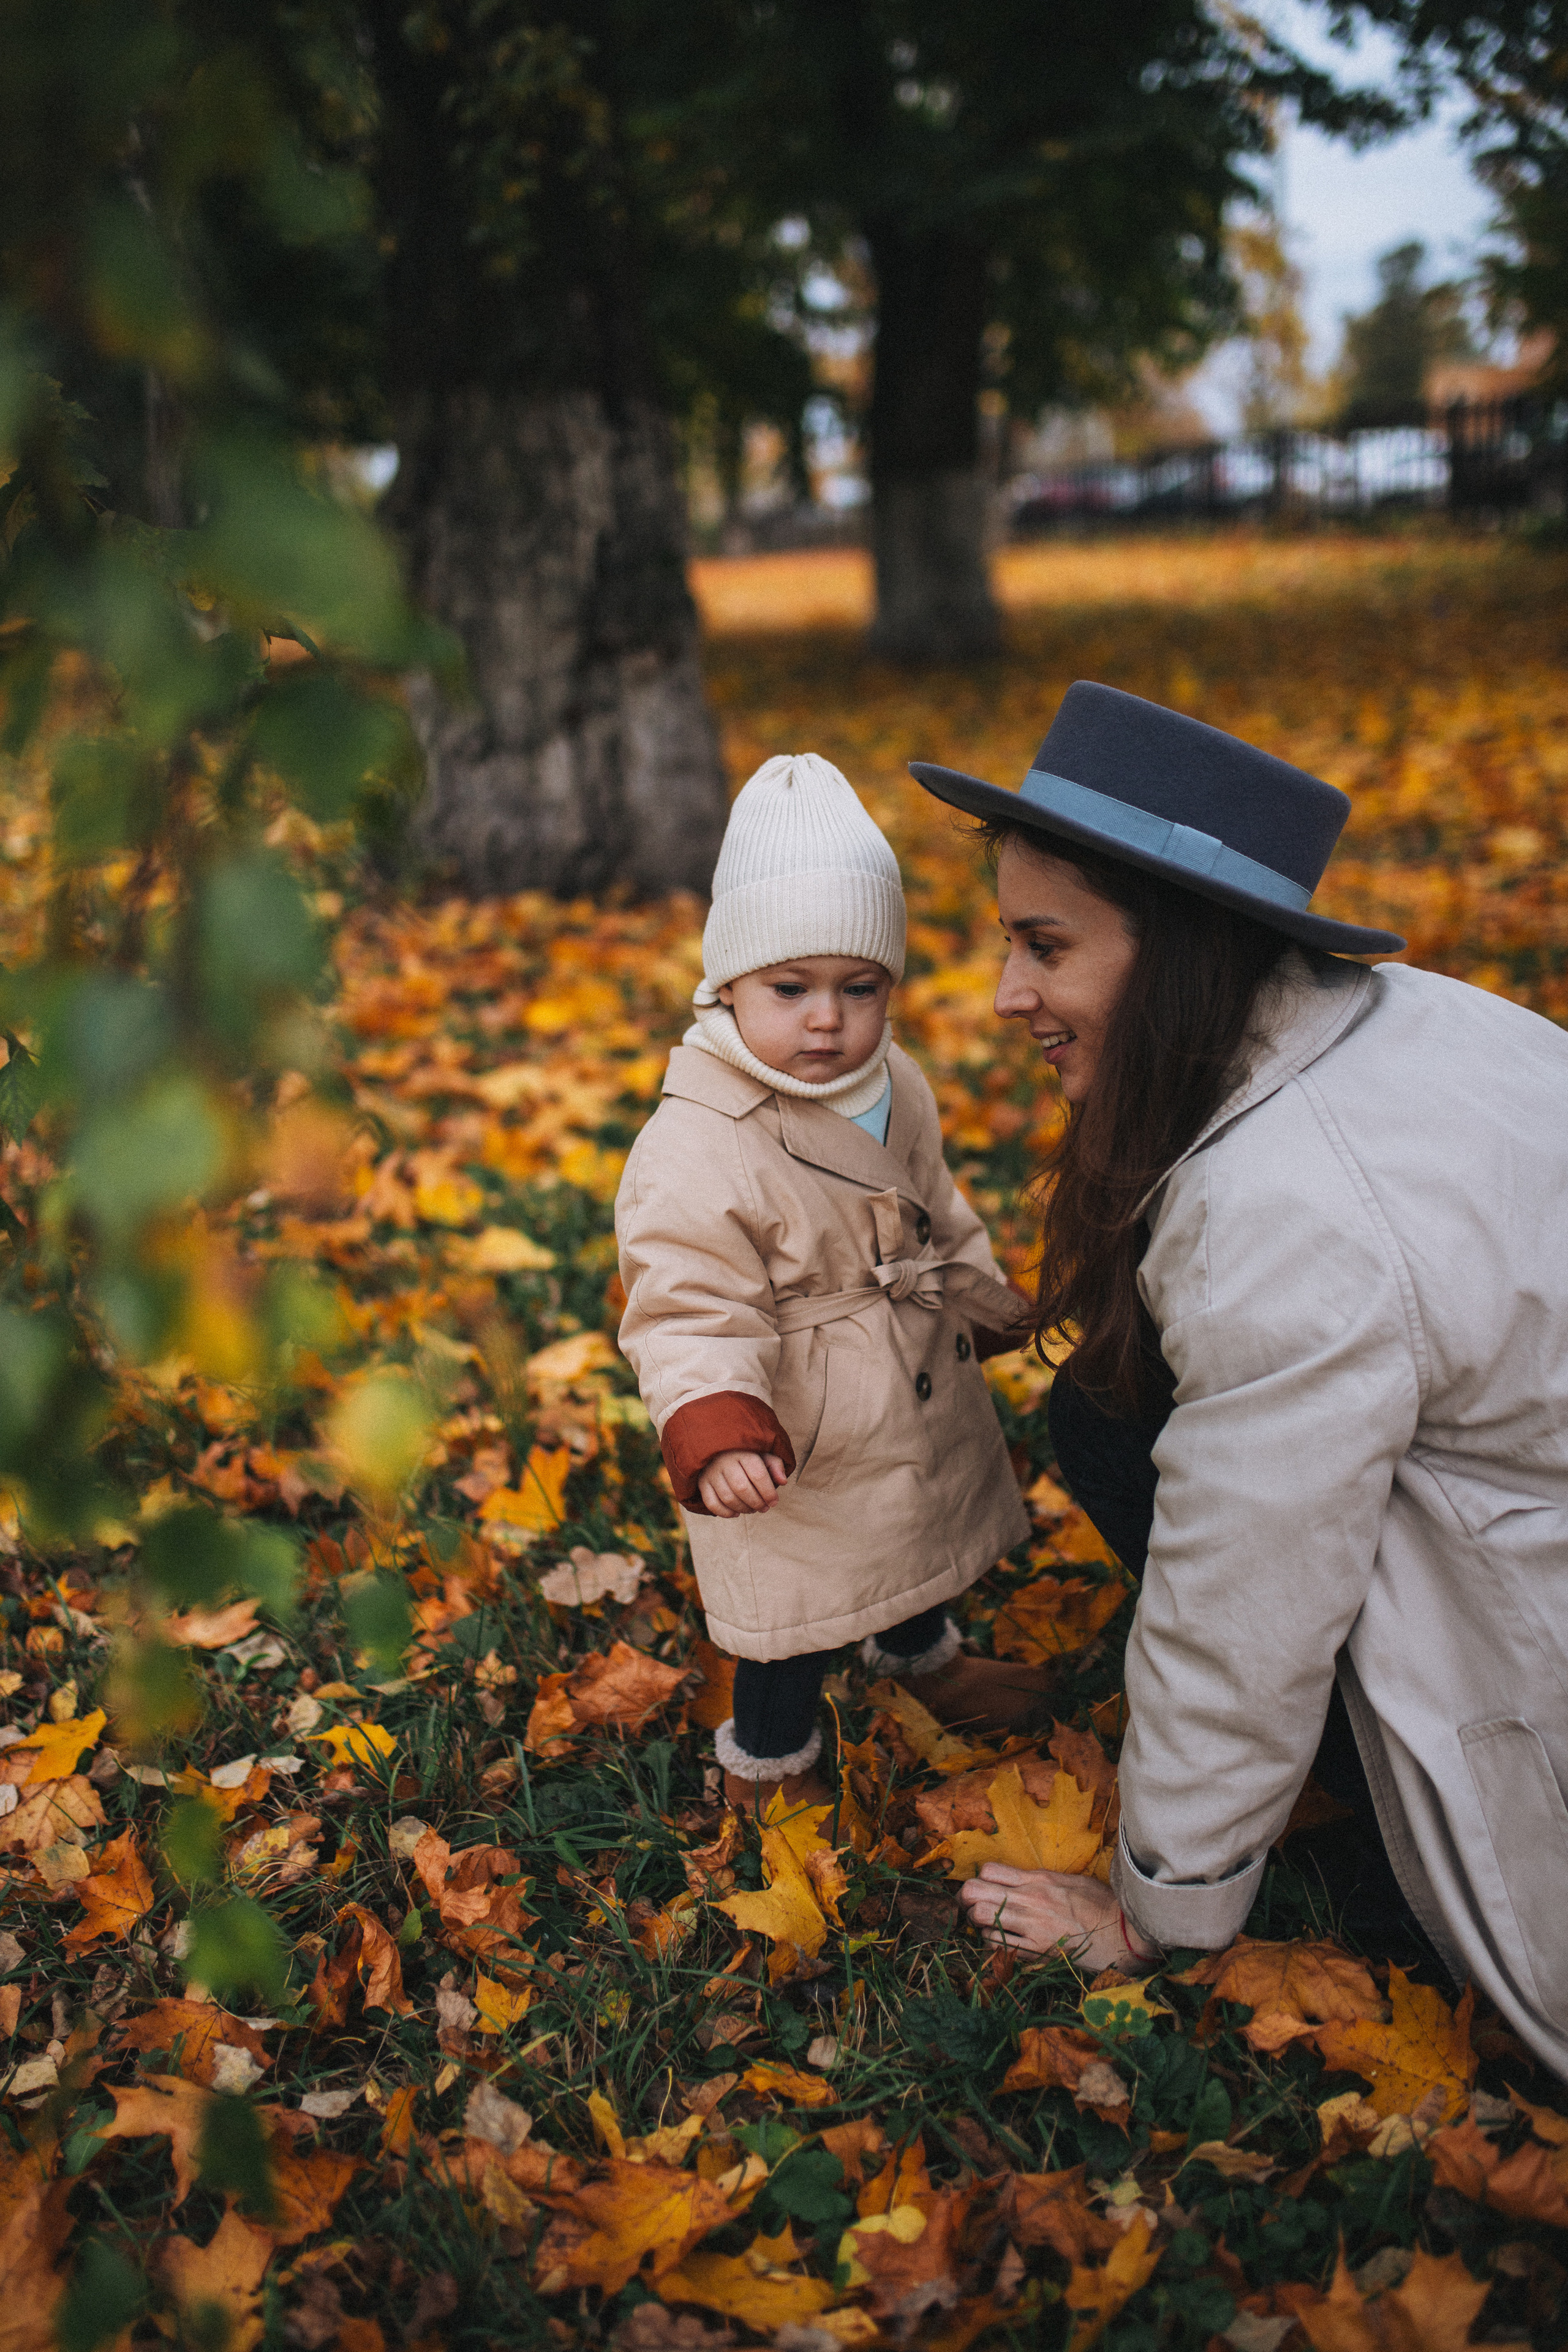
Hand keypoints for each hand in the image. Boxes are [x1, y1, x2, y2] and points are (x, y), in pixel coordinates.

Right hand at [697, 1449, 789, 1516]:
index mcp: (742, 1451)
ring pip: (728, 1497)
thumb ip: (775, 1464)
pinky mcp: (702, 1482)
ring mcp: (711, 1472)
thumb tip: (782, 1481)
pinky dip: (725, 1512)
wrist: (716, 1443)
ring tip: (753, 1509)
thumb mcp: (762, 1452)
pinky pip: (712, 1503)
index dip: (768, 1492)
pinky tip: (736, 1512)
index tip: (774, 1502)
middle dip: (757, 1503)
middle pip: (742, 1488)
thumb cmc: (744, 1452)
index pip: (758, 1475)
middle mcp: (724, 1461)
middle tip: (764, 1508)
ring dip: (743, 1509)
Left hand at [958, 1863, 1159, 1971]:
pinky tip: (1003, 1940)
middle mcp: (1029, 1901)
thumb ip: (1040, 1879)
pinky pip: (998, 1946)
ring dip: (978, 1922)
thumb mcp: (1070, 1880)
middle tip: (970, 1904)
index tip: (985, 1885)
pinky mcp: (1036, 1952)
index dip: (981, 1877)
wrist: (1122, 1934)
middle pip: (974, 1892)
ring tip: (987, 1924)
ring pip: (980, 1919)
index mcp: (1038, 1880)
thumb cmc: (1100, 1904)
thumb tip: (1018, 1879)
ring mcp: (1031, 1928)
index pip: (989, 1870)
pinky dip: (993, 1942)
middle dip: (966, 1898)